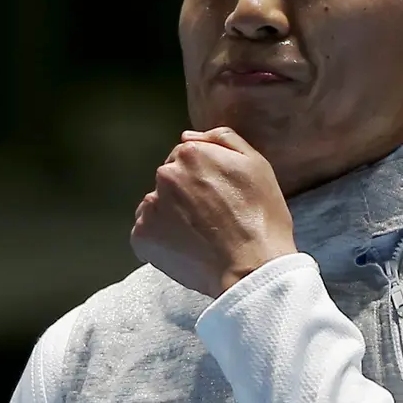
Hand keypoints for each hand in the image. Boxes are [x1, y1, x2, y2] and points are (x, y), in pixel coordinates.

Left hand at [130, 127, 296, 298]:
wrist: (252, 266)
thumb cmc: (260, 216)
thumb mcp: (256, 164)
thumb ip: (222, 139)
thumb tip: (187, 136)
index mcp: (190, 153)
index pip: (185, 157)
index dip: (203, 178)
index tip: (218, 197)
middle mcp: (165, 175)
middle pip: (169, 181)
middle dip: (185, 195)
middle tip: (211, 219)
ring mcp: (150, 207)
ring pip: (157, 206)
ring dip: (172, 216)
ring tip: (200, 237)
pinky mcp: (142, 237)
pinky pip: (147, 233)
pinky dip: (162, 240)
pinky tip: (187, 249)